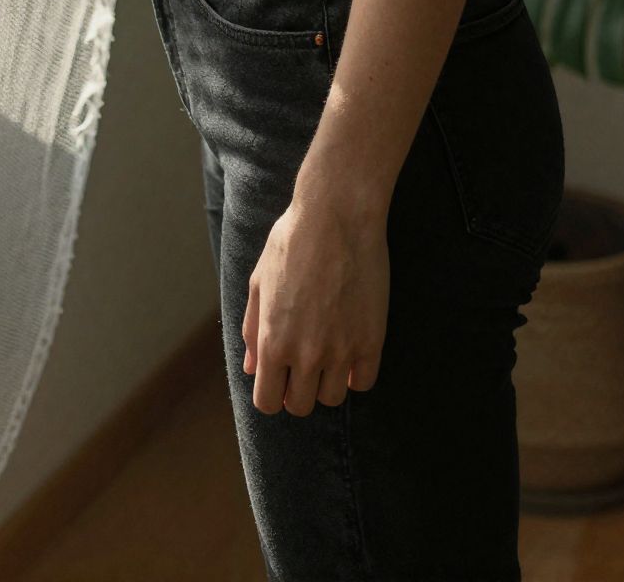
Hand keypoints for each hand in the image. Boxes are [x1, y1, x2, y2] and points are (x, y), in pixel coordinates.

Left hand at [241, 193, 387, 413]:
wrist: (337, 216)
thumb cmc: (293, 241)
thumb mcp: (260, 280)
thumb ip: (253, 328)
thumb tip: (252, 366)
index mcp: (272, 341)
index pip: (268, 403)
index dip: (271, 393)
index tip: (278, 378)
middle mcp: (305, 354)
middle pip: (300, 406)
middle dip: (297, 390)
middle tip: (303, 364)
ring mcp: (341, 351)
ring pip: (333, 398)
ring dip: (328, 382)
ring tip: (328, 352)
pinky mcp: (371, 341)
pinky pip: (364, 382)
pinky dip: (357, 373)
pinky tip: (351, 350)